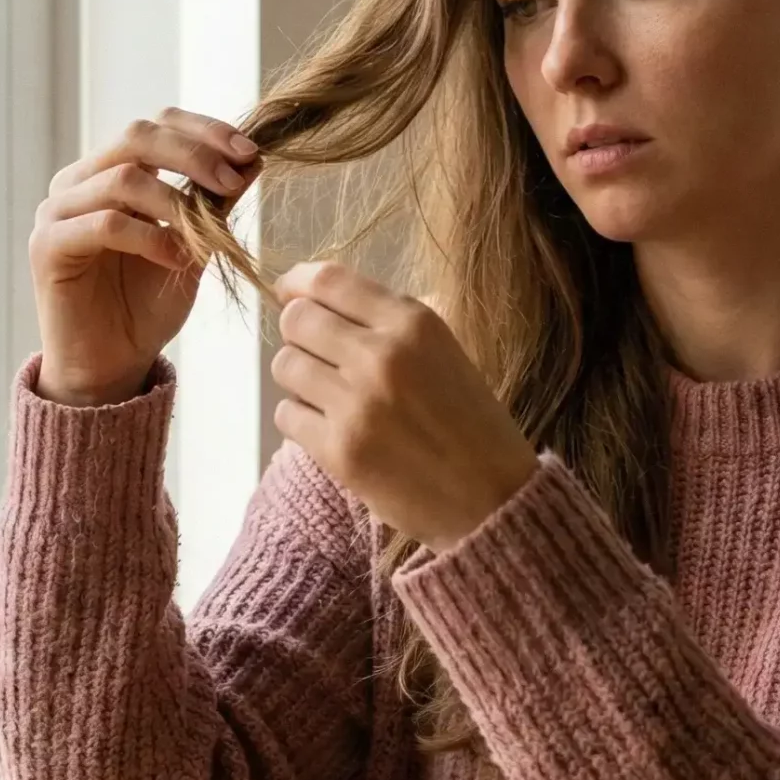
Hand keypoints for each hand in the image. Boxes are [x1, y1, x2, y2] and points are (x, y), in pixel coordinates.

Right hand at [32, 109, 257, 405]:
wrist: (110, 366)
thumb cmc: (146, 307)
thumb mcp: (192, 245)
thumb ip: (213, 203)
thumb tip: (253, 158)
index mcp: (108, 171)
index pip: (155, 125)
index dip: (204, 131)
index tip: (249, 152)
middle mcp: (78, 181)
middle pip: (137, 136)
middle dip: (195, 153)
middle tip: (235, 180)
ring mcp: (56, 210)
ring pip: (122, 178)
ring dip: (177, 203)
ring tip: (208, 234)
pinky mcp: (46, 246)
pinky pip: (104, 224)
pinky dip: (151, 237)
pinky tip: (177, 259)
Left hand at [268, 261, 538, 549]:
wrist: (494, 499)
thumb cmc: (471, 423)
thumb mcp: (444, 351)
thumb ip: (388, 322)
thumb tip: (315, 298)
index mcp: (414, 323)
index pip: (327, 281)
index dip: (296, 283)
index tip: (288, 293)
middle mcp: (382, 355)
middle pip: (297, 320)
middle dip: (298, 334)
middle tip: (316, 355)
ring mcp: (357, 404)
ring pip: (285, 366)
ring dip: (299, 379)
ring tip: (329, 396)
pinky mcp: (338, 450)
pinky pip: (286, 415)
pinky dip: (300, 420)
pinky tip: (330, 428)